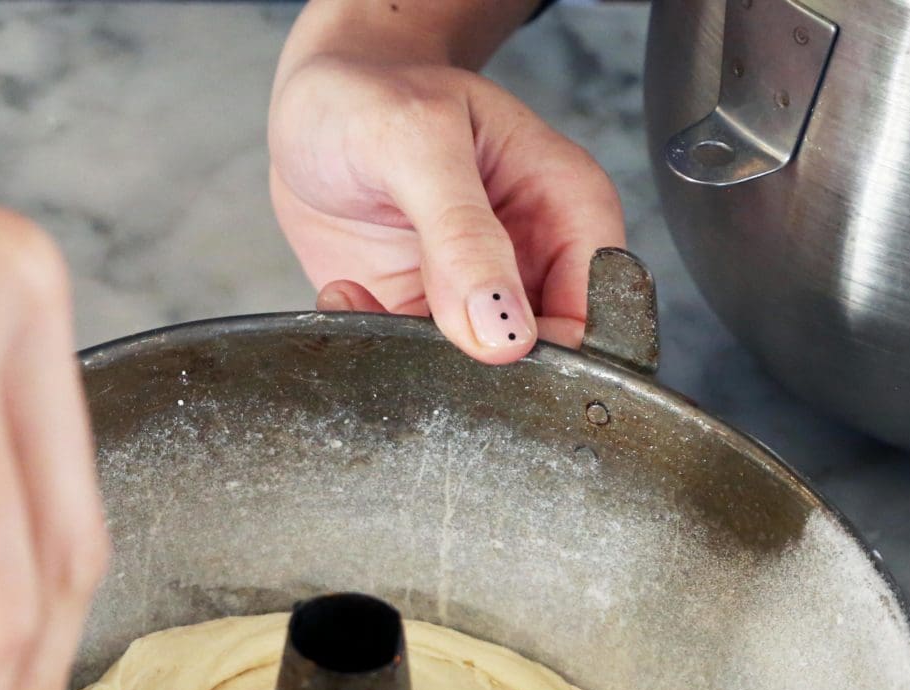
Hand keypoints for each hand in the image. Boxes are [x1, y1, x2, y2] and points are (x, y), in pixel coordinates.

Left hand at [269, 0, 624, 358]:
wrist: (314, 106)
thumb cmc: (374, 97)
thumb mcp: (418, 144)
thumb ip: (462, 237)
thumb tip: (504, 331)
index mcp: (568, 208)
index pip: (595, 314)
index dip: (550, 351)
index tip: (484, 350)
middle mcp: (531, 261)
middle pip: (537, 358)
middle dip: (472, 365)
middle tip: (407, 325)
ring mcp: (475, 295)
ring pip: (470, 373)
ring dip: (409, 357)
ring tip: (360, 298)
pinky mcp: (421, 315)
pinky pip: (411, 362)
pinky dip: (372, 344)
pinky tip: (344, 295)